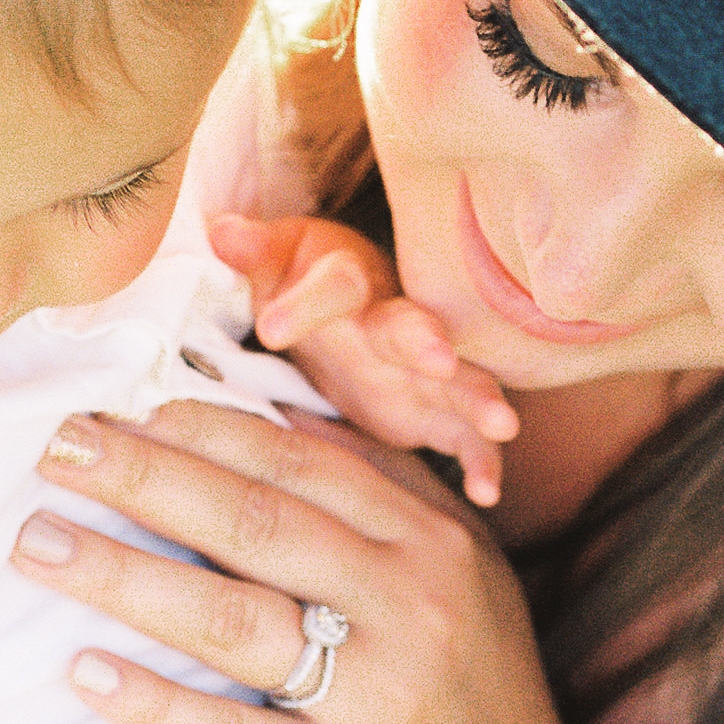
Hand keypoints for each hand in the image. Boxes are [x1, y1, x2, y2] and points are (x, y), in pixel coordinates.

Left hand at [16, 400, 597, 723]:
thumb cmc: (472, 705)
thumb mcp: (466, 581)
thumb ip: (389, 492)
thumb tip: (291, 416)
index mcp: (434, 546)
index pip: (298, 465)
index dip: (202, 429)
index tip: (122, 410)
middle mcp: (410, 608)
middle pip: (250, 521)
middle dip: (140, 475)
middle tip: (55, 448)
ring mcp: (375, 697)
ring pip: (227, 616)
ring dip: (119, 572)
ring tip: (35, 544)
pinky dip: (152, 703)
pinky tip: (84, 672)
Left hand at [210, 211, 517, 506]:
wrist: (348, 316)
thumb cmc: (305, 285)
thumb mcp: (276, 264)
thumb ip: (254, 253)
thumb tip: (220, 230)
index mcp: (347, 284)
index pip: (332, 285)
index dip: (306, 304)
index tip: (271, 328)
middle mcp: (394, 323)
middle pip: (411, 326)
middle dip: (424, 340)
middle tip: (437, 357)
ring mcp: (424, 371)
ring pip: (460, 381)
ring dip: (479, 398)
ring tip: (502, 423)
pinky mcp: (438, 414)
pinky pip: (468, 437)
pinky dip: (482, 462)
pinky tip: (486, 493)